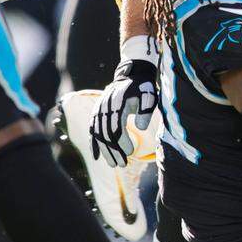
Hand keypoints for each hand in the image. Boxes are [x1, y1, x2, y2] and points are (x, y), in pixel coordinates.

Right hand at [89, 37, 159, 166]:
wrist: (131, 76)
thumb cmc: (143, 88)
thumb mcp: (149, 97)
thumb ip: (145, 111)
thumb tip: (140, 128)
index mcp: (117, 105)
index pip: (116, 127)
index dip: (121, 142)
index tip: (130, 153)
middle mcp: (105, 109)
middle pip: (106, 134)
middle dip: (113, 151)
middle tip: (121, 165)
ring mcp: (99, 111)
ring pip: (98, 134)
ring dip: (105, 151)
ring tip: (113, 164)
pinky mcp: (97, 113)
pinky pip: (93, 130)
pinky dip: (94, 143)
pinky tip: (96, 157)